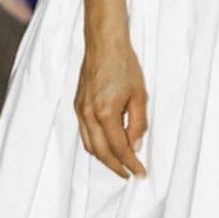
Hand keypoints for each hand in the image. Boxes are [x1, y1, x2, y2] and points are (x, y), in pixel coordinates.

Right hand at [74, 30, 147, 179]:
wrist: (104, 44)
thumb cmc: (124, 65)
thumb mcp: (140, 95)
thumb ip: (138, 123)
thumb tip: (136, 146)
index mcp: (106, 112)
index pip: (119, 148)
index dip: (131, 163)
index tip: (140, 172)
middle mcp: (89, 114)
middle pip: (101, 152)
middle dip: (116, 166)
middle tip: (130, 174)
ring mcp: (80, 110)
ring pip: (89, 145)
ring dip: (104, 158)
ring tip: (119, 164)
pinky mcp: (77, 105)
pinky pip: (84, 133)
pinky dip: (95, 145)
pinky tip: (106, 146)